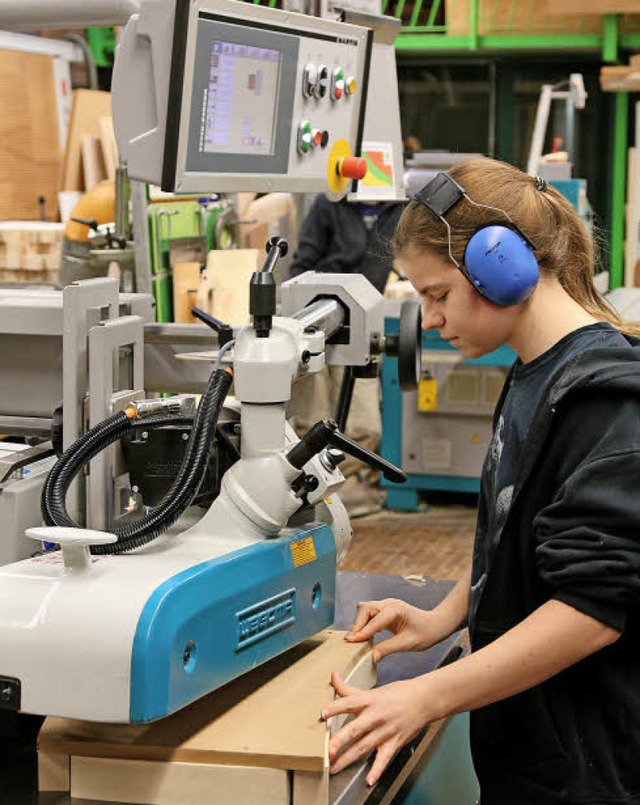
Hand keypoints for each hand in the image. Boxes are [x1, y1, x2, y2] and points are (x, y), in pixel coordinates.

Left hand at [321, 671, 430, 785]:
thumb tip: (333, 677)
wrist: (424, 700)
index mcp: (369, 700)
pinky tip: (369, 780)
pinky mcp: (394, 743)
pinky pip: (384, 759)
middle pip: (355, 729)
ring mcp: (385, 731)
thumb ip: (349, 689)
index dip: (336, 707)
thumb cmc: (397, 694)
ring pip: (364, 746)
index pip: (349, 703)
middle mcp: (376, 716)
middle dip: (341, 740)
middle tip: (329, 750)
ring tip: (335, 767)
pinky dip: (377, 770)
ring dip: (349, 758)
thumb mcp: (373, 690)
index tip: (323, 713)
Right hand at [345, 598, 443, 661]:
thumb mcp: (407, 644)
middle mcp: (390, 604)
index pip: (374, 620)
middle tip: (352, 640)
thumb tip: (371, 657)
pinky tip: (365, 635)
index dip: (362, 631)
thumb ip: (387, 649)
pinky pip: (370, 613)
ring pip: (365, 609)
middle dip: (357, 624)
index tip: (352, 641)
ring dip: (359, 623)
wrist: (435, 625)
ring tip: (357, 639)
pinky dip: (364, 623)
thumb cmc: (426, 633)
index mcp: (396, 610)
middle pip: (365, 608)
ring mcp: (387, 605)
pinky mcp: (385, 610)